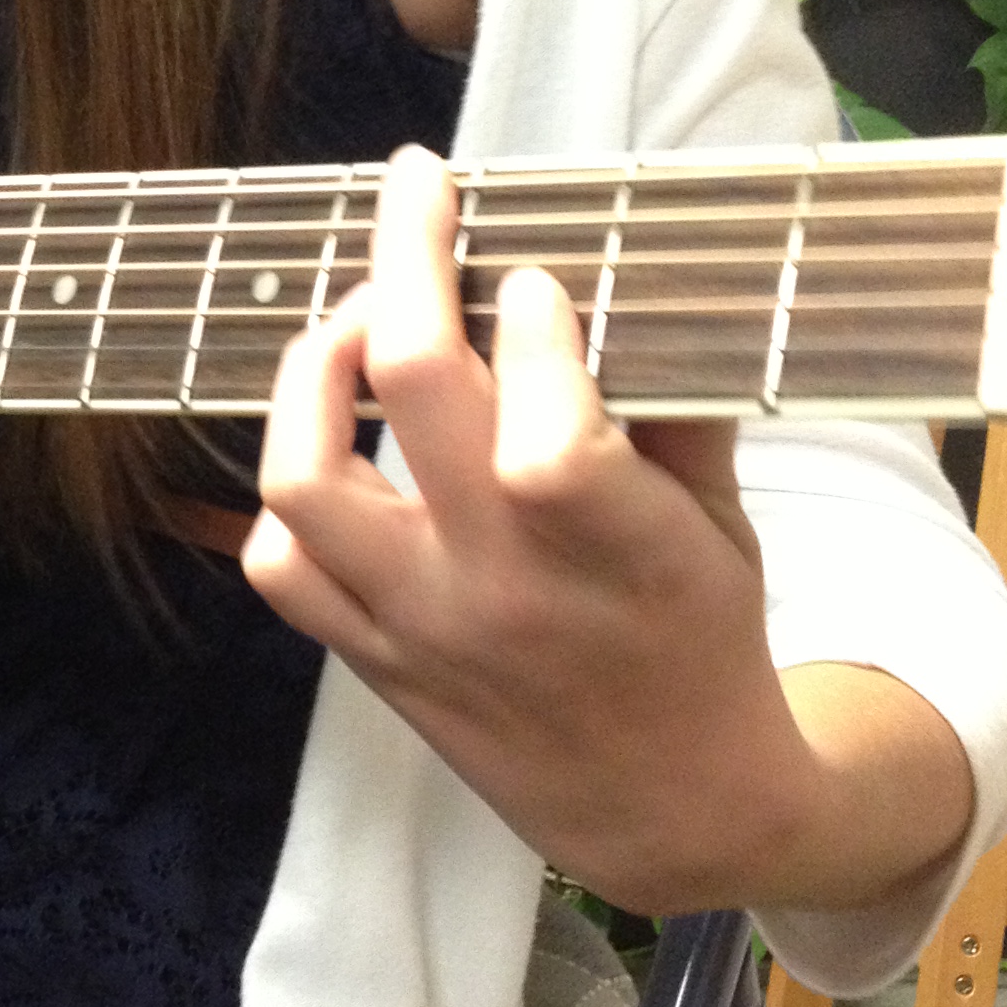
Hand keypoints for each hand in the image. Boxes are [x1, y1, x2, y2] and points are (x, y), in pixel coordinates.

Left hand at [242, 144, 808, 913]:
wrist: (672, 814)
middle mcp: (500, 587)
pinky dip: (285, 493)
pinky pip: (280, 569)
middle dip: (405, 258)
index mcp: (614, 554)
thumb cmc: (705, 643)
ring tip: (354, 318)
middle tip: (420, 192)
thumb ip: (678, 405)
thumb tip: (628, 270)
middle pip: (410, 389)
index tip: (532, 273)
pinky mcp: (372, 661)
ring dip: (312, 370)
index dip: (530, 321)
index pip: (545, 423)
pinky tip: (331, 440)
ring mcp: (419, 625)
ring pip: (304, 478)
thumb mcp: (726, 524)